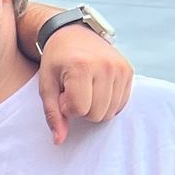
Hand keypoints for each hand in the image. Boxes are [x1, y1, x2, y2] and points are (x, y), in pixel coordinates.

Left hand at [36, 23, 132, 143]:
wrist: (73, 33)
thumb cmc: (56, 61)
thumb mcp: (46, 86)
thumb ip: (52, 114)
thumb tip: (59, 141)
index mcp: (82, 67)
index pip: (79, 109)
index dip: (67, 107)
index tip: (62, 92)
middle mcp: (105, 65)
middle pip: (96, 114)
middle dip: (82, 110)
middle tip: (74, 91)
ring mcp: (120, 67)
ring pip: (110, 112)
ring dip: (94, 107)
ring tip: (85, 89)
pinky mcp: (128, 70)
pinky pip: (120, 104)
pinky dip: (107, 103)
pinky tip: (96, 89)